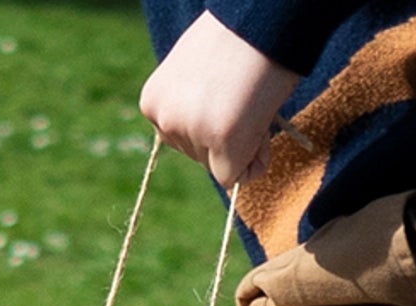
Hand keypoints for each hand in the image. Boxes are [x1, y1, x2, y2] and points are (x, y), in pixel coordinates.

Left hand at [138, 11, 303, 188]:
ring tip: (251, 100)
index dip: (213, 126)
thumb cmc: (237, 39)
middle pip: (199, 157)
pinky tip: (260, 127)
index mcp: (154, 101)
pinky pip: (236, 178)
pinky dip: (254, 162)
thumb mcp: (197, 75)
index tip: (227, 95)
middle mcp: (164, 119)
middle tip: (244, 96)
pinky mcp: (219, 140)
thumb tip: (207, 141)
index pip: (183, 140)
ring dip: (241, 145)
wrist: (261, 17)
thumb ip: (192, 108)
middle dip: (225, 138)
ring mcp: (189, 132)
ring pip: (218, 167)